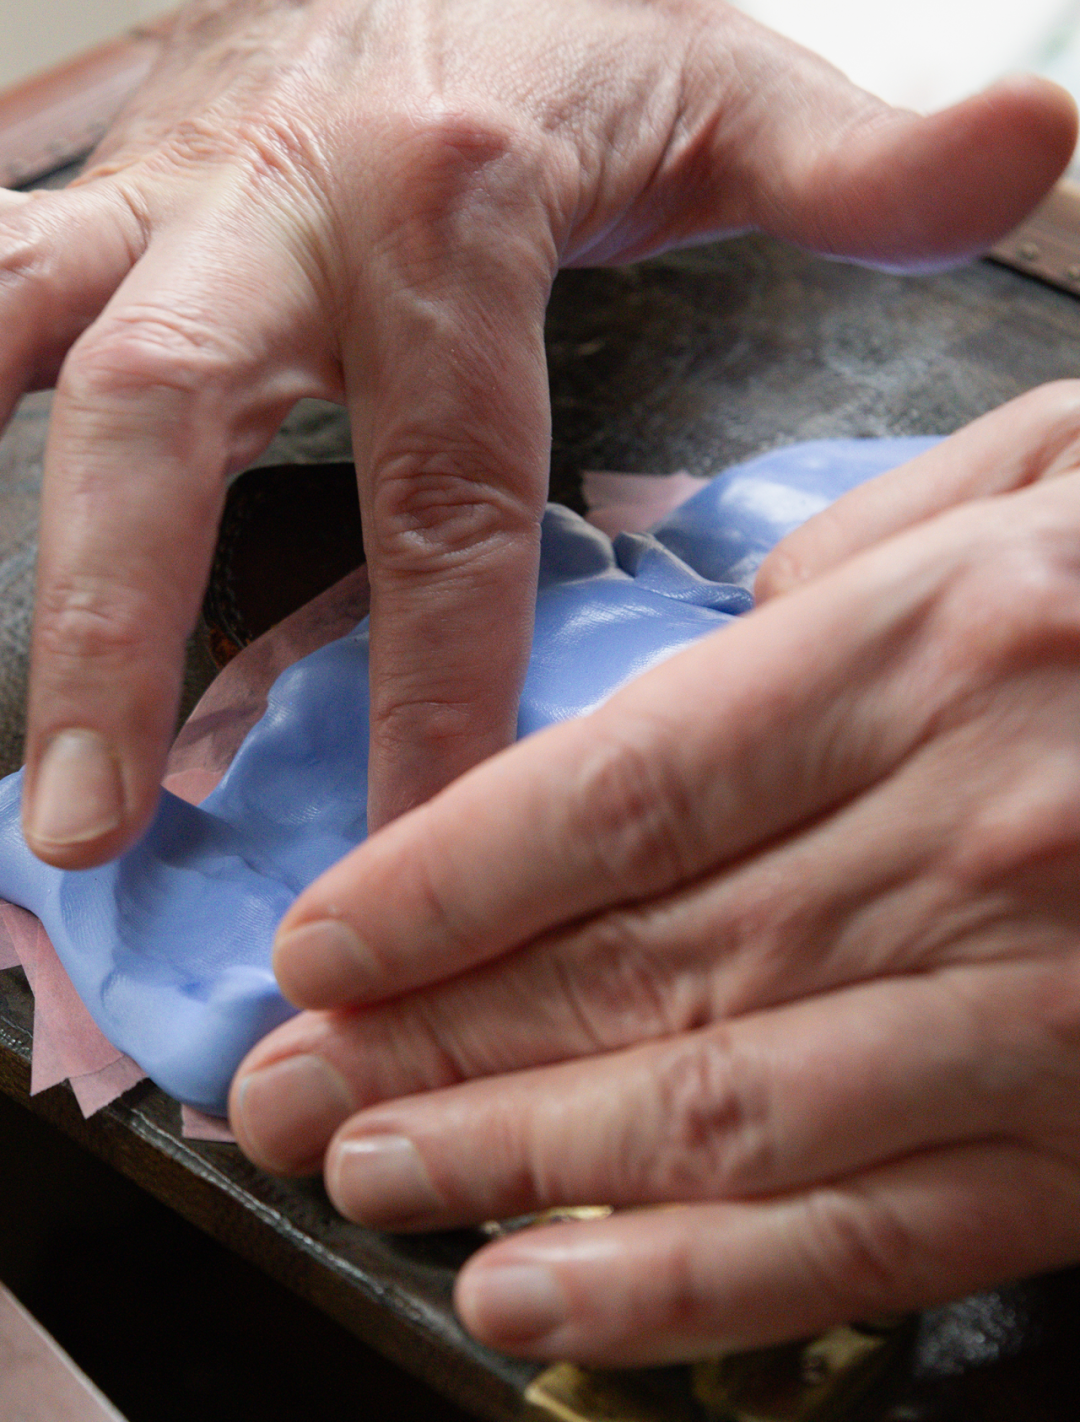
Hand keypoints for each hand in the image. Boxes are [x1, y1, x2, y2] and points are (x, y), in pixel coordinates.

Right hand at [15, 0, 1074, 866]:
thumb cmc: (570, 23)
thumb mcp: (725, 86)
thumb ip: (859, 163)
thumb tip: (1036, 139)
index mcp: (446, 210)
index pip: (448, 499)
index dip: (436, 689)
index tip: (424, 855)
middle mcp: (273, 203)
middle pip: (161, 428)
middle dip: (116, 632)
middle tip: (86, 826)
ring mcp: (160, 190)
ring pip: (22, 342)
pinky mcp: (98, 182)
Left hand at [230, 382, 1079, 1364]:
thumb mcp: (1061, 466)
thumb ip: (876, 539)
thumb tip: (724, 631)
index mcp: (941, 644)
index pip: (615, 796)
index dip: (440, 886)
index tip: (316, 948)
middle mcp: (973, 835)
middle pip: (630, 969)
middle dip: (432, 1042)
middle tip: (284, 1088)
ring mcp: (1041, 1009)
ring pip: (714, 1117)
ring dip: (514, 1164)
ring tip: (367, 1181)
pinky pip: (865, 1234)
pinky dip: (691, 1287)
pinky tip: (542, 1294)